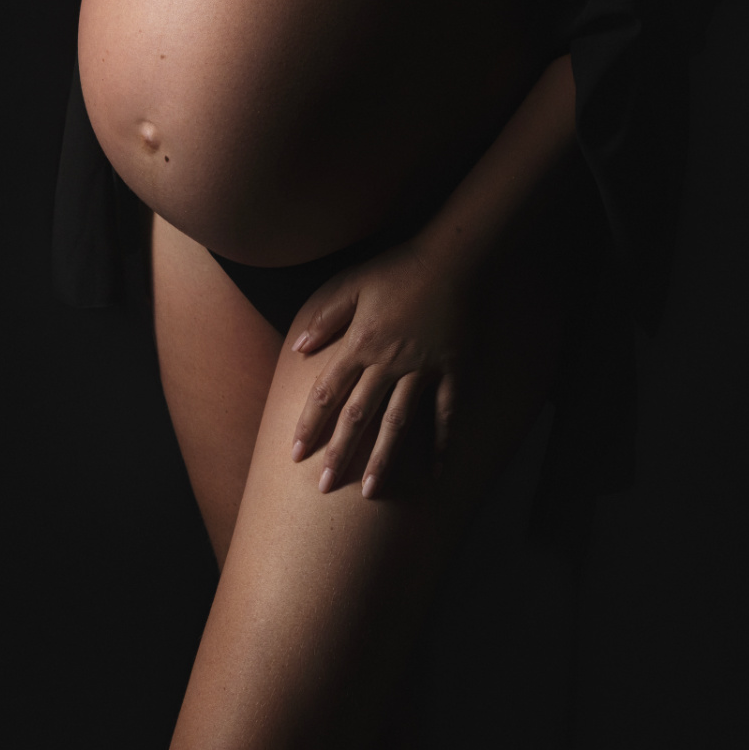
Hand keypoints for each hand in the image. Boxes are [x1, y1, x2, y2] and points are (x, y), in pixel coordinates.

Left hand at [288, 238, 473, 499]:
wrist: (452, 258)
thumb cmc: (399, 268)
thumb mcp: (353, 284)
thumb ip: (326, 317)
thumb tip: (298, 348)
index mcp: (361, 344)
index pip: (328, 393)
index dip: (310, 425)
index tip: (295, 454)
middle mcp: (388, 363)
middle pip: (358, 416)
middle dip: (340, 453)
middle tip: (325, 487)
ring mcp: (422, 370)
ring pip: (398, 423)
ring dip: (383, 459)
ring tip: (371, 491)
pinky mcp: (452, 372)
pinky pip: (446, 415)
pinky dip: (441, 444)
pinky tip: (436, 473)